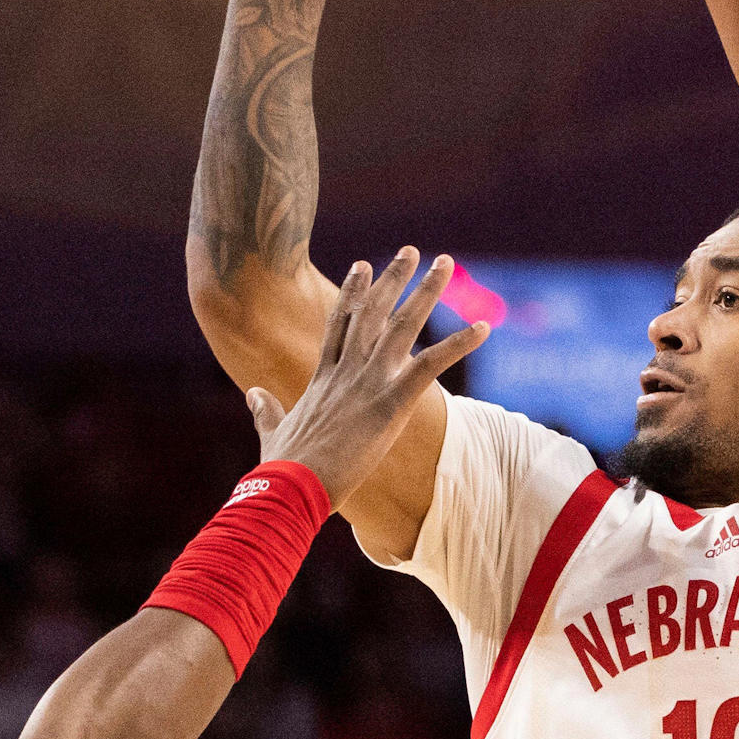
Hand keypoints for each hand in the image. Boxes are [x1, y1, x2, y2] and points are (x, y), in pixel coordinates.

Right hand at [248, 248, 488, 504]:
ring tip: (445, 263)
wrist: (292, 487)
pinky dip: (460, 344)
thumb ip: (265, 410)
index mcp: (323, 377)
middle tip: (410, 250)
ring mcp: (369, 383)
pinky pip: (432, 365)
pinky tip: (485, 326)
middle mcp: (347, 371)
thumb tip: (252, 394)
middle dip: (393, 278)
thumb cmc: (282, 468)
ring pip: (404, 326)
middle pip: (374, 313)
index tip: (362, 265)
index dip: (353, 294)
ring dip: (427, 292)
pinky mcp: (390, 403)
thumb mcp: (272, 432)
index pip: (341, 324)